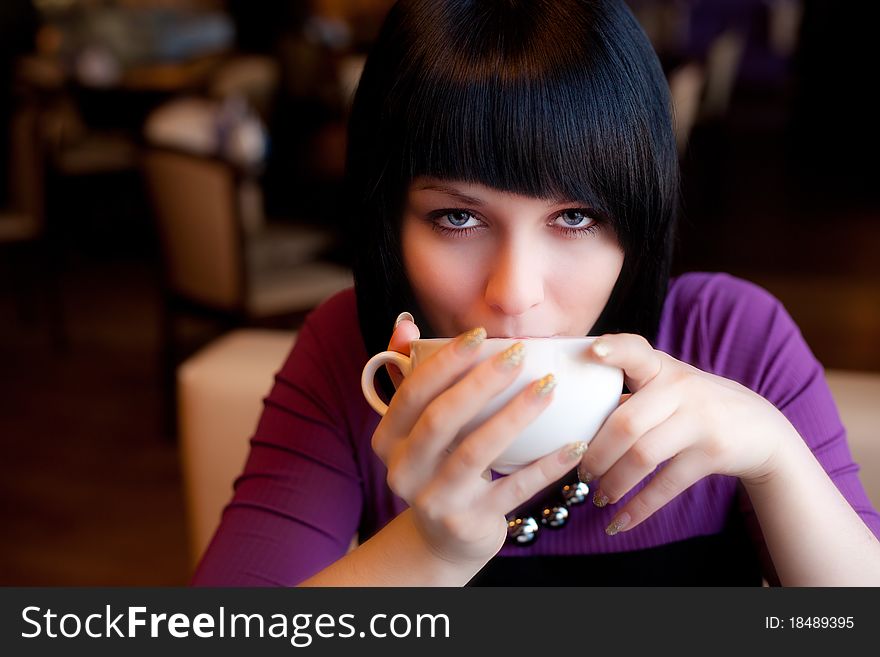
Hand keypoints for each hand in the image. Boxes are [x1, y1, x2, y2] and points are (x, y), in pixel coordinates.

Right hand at [370, 318, 587, 566]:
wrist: (444, 538)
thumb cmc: (438, 464)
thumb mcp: (417, 426)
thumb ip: (411, 374)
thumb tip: (406, 323)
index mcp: (388, 439)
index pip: (412, 392)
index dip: (445, 361)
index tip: (481, 334)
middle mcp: (403, 470)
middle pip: (441, 418)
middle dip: (482, 381)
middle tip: (520, 353)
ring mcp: (435, 500)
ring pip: (476, 451)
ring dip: (516, 415)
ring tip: (549, 387)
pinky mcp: (470, 523)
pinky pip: (513, 489)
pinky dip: (546, 467)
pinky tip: (574, 444)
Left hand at [577, 333, 798, 534]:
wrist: (761, 429)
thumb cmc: (694, 405)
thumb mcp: (669, 385)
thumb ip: (630, 392)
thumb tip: (571, 418)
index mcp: (661, 368)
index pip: (636, 350)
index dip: (614, 350)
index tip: (591, 351)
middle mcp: (681, 389)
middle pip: (626, 422)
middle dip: (596, 454)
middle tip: (581, 473)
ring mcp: (700, 420)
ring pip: (643, 456)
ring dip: (614, 483)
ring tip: (598, 497)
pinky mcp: (713, 453)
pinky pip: (667, 485)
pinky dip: (639, 507)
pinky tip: (619, 522)